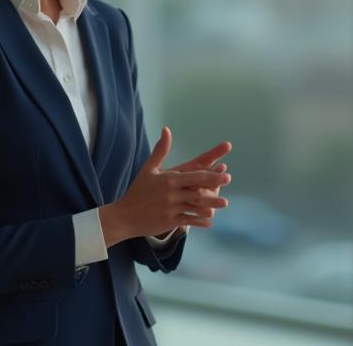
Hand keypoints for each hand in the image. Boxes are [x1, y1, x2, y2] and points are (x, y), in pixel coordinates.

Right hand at [99, 127, 230, 247]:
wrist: (124, 216)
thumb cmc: (138, 191)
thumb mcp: (149, 169)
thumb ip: (160, 150)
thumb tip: (166, 130)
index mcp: (169, 180)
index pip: (194, 176)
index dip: (211, 174)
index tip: (225, 171)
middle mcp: (171, 194)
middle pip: (197, 191)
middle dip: (214, 187)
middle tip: (228, 182)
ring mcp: (171, 209)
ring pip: (195, 207)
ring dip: (211, 205)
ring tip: (223, 203)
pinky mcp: (170, 222)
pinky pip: (189, 221)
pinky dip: (199, 221)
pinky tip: (209, 220)